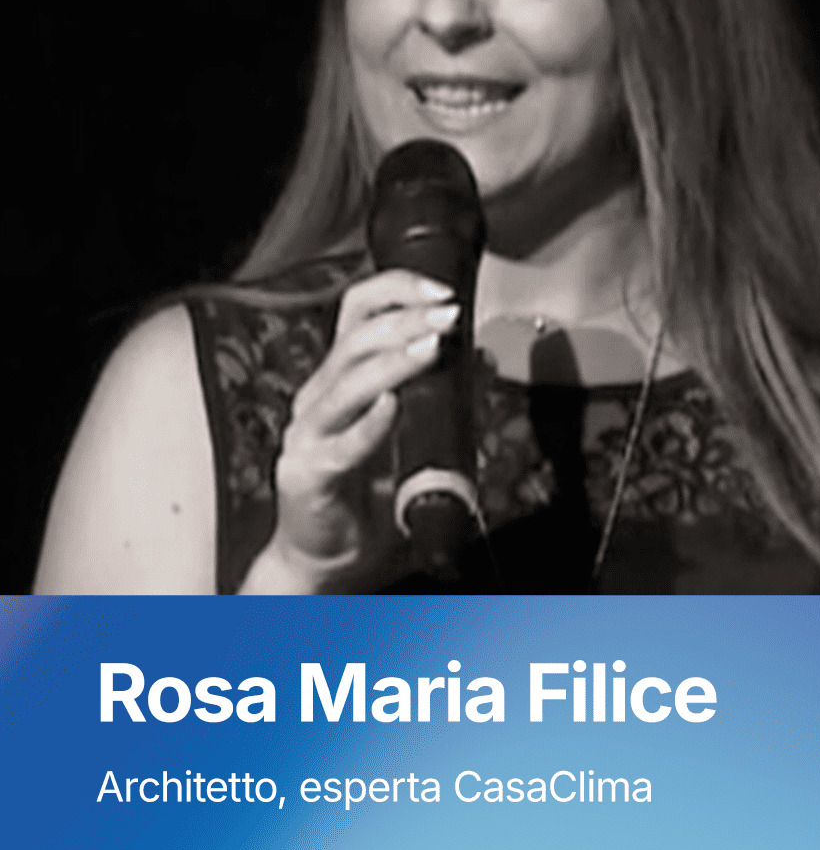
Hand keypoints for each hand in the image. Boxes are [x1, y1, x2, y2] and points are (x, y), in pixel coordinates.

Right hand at [238, 269, 459, 592]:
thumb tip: (482, 357)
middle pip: (354, 339)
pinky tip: (392, 406)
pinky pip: (342, 445)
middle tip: (448, 315)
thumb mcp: (410, 435)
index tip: (442, 290)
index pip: (358, 312)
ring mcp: (308, 434)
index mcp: (339, 378)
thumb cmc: (366, 493)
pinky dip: (369, 425)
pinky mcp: (308, 474)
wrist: (329, 558)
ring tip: (431, 346)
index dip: (396, 290)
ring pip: (347, 384)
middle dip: (405, 319)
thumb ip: (438, 396)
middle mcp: (318, 397)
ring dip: (393, 361)